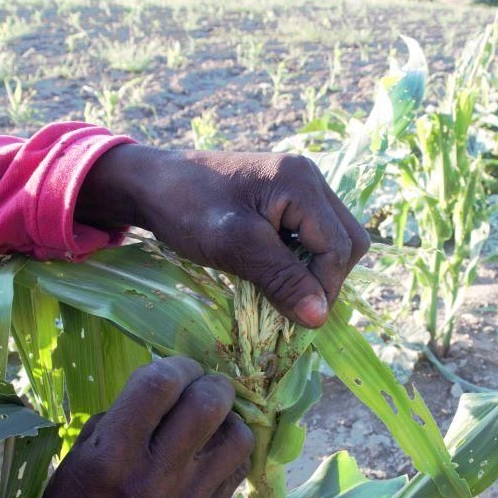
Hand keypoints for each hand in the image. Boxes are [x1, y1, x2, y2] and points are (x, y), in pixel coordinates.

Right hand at [26, 356, 253, 497]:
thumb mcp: (85, 448)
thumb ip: (126, 412)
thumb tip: (171, 381)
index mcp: (113, 453)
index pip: (160, 385)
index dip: (177, 365)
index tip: (178, 368)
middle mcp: (154, 476)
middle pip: (208, 405)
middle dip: (211, 383)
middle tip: (202, 386)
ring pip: (237, 437)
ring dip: (229, 418)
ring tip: (213, 420)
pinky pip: (238, 469)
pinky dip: (231, 450)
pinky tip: (214, 449)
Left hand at [76, 145, 370, 327]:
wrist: (150, 182)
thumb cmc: (187, 209)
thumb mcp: (235, 247)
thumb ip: (282, 279)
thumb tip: (320, 318)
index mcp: (301, 182)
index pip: (338, 246)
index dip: (325, 288)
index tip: (301, 320)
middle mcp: (309, 177)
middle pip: (347, 239)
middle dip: (328, 278)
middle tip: (295, 305)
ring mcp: (298, 184)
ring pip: (333, 238)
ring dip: (316, 269)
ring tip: (283, 289)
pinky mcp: (285, 196)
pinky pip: (312, 233)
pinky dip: (302, 258)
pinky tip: (274, 271)